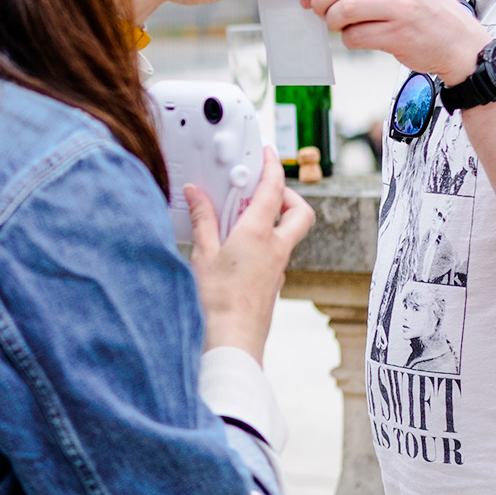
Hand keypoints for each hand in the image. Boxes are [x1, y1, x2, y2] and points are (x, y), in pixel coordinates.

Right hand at [185, 149, 314, 363]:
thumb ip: (203, 220)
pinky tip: (238, 248)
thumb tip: (196, 194)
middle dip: (287, 195)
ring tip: (240, 218)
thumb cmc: (218, 302)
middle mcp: (276, 248)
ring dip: (273, 218)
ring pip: (288, 233)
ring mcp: (278, 267)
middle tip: (262, 191)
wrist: (232, 342)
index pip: (273, 188)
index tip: (267, 154)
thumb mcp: (203, 254)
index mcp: (259, 233)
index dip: (272, 166)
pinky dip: (263, 242)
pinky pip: (276, 253)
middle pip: (299, 211)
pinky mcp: (273, 283)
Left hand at [303, 0, 487, 84]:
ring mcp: (399, 7)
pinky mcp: (399, 34)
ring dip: (332, 22)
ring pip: (343, 10)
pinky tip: (359, 40)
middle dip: (318, 2)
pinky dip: (349, 40)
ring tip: (339, 27)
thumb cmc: (425, 14)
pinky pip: (356, 36)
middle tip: (318, 14)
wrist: (461, 43)